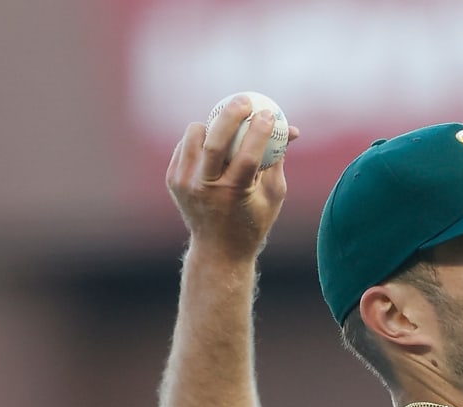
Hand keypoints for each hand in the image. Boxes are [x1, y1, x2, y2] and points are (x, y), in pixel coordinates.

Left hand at [166, 96, 301, 260]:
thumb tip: (289, 128)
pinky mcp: (173, 179)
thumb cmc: (254, 218)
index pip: (248, 155)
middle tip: (245, 100)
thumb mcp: (273, 193)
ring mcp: (185, 184)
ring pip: (195, 135)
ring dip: (211, 126)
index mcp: (234, 194)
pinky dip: (200, 140)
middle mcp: (205, 188)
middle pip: (214, 141)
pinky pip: (186, 145)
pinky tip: (211, 145)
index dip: (260, 130)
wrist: (219, 249)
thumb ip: (278, 158)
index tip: (269, 113)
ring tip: (225, 128)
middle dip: (230, 114)